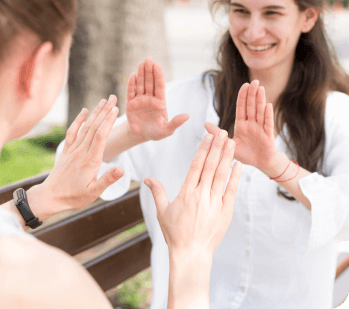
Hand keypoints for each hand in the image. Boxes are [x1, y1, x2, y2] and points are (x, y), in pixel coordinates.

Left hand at [43, 96, 123, 211]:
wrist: (50, 197)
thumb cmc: (74, 197)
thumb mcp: (93, 192)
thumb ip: (107, 179)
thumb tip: (122, 170)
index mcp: (90, 160)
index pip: (101, 136)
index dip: (109, 121)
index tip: (116, 109)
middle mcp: (81, 151)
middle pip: (95, 127)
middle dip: (105, 111)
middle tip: (113, 98)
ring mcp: (73, 149)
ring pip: (85, 127)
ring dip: (95, 113)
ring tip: (103, 101)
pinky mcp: (67, 150)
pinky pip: (72, 132)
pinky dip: (78, 120)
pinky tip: (84, 111)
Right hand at [126, 57, 188, 140]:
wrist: (141, 136)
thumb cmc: (156, 133)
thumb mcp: (167, 130)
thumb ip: (175, 123)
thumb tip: (187, 116)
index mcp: (160, 102)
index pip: (160, 86)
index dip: (158, 76)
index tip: (157, 65)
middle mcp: (150, 99)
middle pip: (150, 82)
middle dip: (149, 71)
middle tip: (148, 59)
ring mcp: (140, 100)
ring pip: (140, 85)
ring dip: (141, 74)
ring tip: (141, 63)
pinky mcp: (130, 104)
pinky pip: (131, 92)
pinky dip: (131, 84)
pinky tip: (132, 75)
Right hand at [143, 130, 241, 257]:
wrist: (191, 254)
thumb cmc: (175, 233)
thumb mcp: (162, 212)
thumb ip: (157, 192)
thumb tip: (147, 178)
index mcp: (186, 193)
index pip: (196, 165)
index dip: (203, 149)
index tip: (208, 137)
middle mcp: (201, 195)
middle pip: (211, 166)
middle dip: (217, 147)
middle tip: (222, 132)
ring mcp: (214, 202)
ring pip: (221, 175)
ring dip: (227, 157)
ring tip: (231, 142)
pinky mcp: (225, 211)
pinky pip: (231, 190)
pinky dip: (235, 177)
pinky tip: (238, 165)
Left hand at [205, 80, 277, 171]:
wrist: (260, 164)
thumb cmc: (245, 154)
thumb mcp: (229, 144)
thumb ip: (218, 134)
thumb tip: (205, 124)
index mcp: (242, 124)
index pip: (241, 108)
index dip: (243, 96)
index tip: (244, 85)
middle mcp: (252, 124)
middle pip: (251, 106)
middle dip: (252, 94)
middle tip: (254, 81)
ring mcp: (260, 129)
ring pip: (260, 112)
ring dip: (260, 100)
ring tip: (260, 88)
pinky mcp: (268, 136)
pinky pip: (268, 124)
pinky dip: (268, 115)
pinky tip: (268, 105)